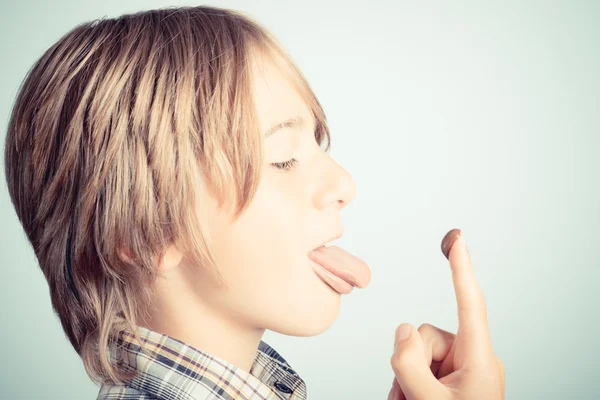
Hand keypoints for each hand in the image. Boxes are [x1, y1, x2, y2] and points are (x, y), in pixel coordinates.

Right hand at [388, 229, 504, 399]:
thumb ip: (410, 363)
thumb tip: (402, 331)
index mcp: (480, 360)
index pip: (470, 304)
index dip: (461, 268)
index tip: (457, 238)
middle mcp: (470, 359)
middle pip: (424, 335)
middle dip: (408, 364)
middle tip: (413, 398)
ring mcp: (457, 370)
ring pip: (414, 352)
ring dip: (404, 380)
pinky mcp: (447, 379)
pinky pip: (414, 367)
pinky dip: (405, 386)